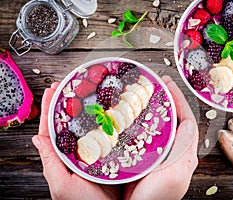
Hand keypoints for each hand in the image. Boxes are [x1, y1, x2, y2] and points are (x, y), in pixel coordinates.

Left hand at [32, 83, 120, 199]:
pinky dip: (106, 123)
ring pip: (89, 127)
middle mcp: (77, 152)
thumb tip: (37, 139)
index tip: (51, 91)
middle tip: (69, 85)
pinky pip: (106, 135)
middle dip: (68, 104)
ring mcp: (93, 152)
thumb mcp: (62, 185)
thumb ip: (50, 163)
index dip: (49, 110)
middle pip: (70, 124)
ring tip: (88, 92)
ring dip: (88, 109)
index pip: (51, 130)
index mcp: (62, 158)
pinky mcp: (109, 155)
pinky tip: (110, 112)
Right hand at [124, 76, 198, 199]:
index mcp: (183, 153)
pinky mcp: (145, 158)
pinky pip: (146, 135)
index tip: (166, 83)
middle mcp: (173, 151)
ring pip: (159, 125)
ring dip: (153, 108)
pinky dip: (141, 122)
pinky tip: (131, 117)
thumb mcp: (176, 173)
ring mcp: (159, 154)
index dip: (177, 99)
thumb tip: (189, 123)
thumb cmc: (157, 197)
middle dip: (165, 99)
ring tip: (142, 94)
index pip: (184, 119)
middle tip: (155, 84)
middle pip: (172, 119)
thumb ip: (184, 148)